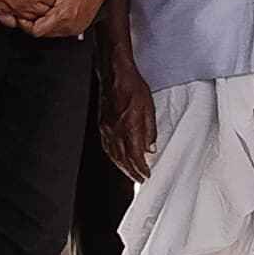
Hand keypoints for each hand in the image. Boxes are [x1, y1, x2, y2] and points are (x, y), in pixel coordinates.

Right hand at [0, 0, 63, 26]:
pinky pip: (11, 23)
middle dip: (46, 8)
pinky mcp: (0, 13)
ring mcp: (14, 10)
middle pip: (43, 12)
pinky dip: (16, 21)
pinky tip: (17, 16)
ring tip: (32, 9)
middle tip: (44, 2)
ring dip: (33, 16)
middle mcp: (27, 4)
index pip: (53, 1)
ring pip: (30, 20)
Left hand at [29, 0, 110, 40]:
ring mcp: (73, 29)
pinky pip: (59, 31)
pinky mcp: (76, 29)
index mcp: (64, 14)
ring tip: (42, 13)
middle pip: (42, 33)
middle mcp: (69, 25)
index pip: (37, 30)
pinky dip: (52, 25)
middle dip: (34, 24)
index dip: (26, 24)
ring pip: (50, 34)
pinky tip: (52, 15)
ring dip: (43, 25)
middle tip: (30, 14)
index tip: (23, 17)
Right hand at [103, 57, 155, 180]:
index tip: (147, 176)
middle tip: (140, 180)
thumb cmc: (133, 87)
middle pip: (123, 159)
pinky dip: (113, 157)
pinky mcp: (102, 125)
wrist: (114, 74)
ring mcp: (107, 129)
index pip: (135, 155)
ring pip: (113, 154)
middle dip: (132, 172)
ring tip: (130, 173)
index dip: (141, 168)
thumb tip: (150, 148)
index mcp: (129, 127)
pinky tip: (117, 159)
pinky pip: (107, 146)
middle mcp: (115, 131)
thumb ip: (150, 130)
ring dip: (122, 167)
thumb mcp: (149, 107)